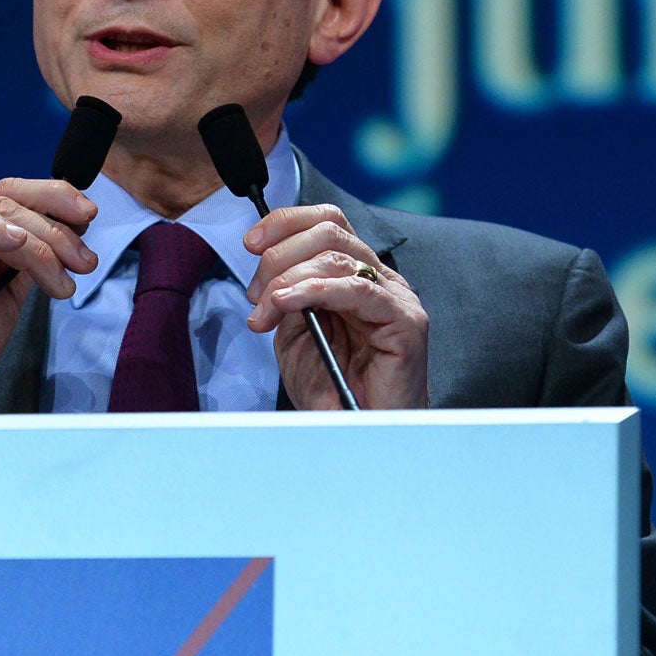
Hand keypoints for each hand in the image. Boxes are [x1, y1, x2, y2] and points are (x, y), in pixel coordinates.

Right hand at [0, 178, 98, 414]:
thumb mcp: (6, 296)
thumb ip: (27, 263)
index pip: (8, 196)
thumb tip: (69, 235)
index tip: (89, 218)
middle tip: (84, 260)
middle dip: (55, 228)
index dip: (52, 199)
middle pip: (4, 201)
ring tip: (63, 274)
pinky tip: (17, 241)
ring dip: (37, 241)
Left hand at [243, 204, 428, 410]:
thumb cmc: (332, 389)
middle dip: (280, 256)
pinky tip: (286, 303)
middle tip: (256, 293)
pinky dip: (314, 290)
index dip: (286, 223)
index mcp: (356, 276)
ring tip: (265, 310)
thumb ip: (286, 297)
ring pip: (337, 257)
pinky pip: (357, 289)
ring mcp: (396, 297)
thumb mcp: (295, 333)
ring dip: (287, 279)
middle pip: (329, 232)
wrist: (359, 432)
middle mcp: (380, 279)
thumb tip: (266, 270)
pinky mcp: (405, 320)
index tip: (251, 243)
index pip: (328, 223)